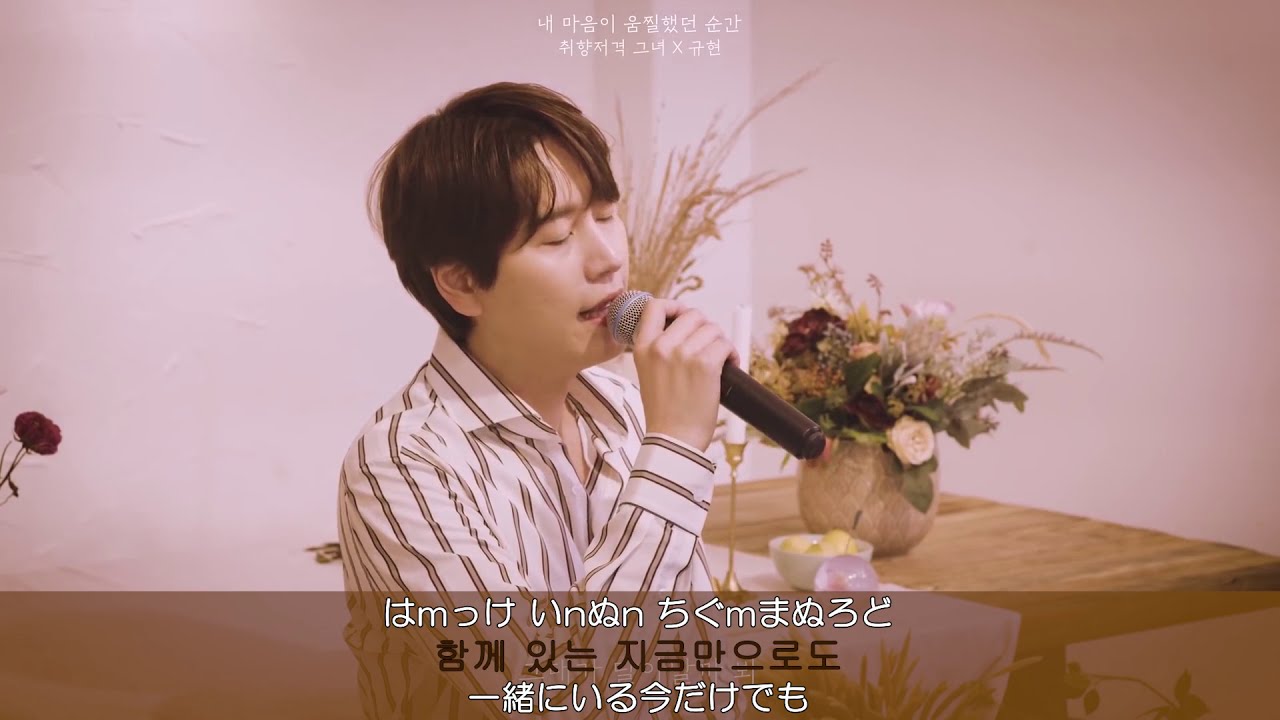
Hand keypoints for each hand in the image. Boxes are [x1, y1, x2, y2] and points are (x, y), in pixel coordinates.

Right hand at [629, 298, 738, 452]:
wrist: (673, 439)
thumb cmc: (664, 410)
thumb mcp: (648, 372)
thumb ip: (659, 348)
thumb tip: (685, 327)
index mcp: (643, 347)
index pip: (655, 306)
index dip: (675, 306)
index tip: (684, 316)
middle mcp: (661, 346)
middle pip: (692, 315)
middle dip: (705, 328)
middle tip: (708, 345)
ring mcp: (683, 354)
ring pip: (712, 328)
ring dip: (720, 342)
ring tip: (719, 359)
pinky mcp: (705, 364)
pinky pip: (725, 344)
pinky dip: (732, 353)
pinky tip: (729, 365)